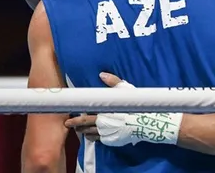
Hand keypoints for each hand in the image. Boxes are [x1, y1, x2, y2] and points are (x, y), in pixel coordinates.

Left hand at [65, 73, 182, 146]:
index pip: (85, 116)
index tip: (68, 116)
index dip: (76, 117)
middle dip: (76, 125)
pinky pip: (98, 140)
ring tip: (79, 129)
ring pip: (90, 134)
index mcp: (104, 112)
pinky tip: (90, 135)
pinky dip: (92, 137)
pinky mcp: (112, 140)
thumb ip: (113, 82)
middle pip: (85, 126)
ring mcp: (107, 134)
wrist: (145, 123)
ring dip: (83, 131)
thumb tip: (102, 74)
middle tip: (68, 124)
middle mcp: (103, 124)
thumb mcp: (125, 90)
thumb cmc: (135, 106)